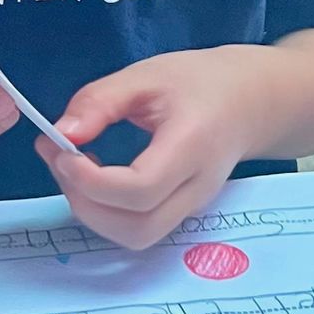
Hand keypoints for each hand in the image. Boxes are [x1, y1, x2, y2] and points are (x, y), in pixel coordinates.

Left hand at [35, 46, 273, 249]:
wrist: (252, 101)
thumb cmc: (201, 83)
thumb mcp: (147, 76)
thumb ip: (100, 101)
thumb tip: (61, 133)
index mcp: (192, 147)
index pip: (141, 190)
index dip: (92, 181)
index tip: (62, 151)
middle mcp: (196, 187)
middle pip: (138, 228)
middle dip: (86, 204)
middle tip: (60, 161)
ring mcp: (192, 206)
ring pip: (136, 237)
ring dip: (93, 214)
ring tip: (73, 170)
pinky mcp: (181, 212)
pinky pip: (139, 228)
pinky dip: (106, 214)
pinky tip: (93, 179)